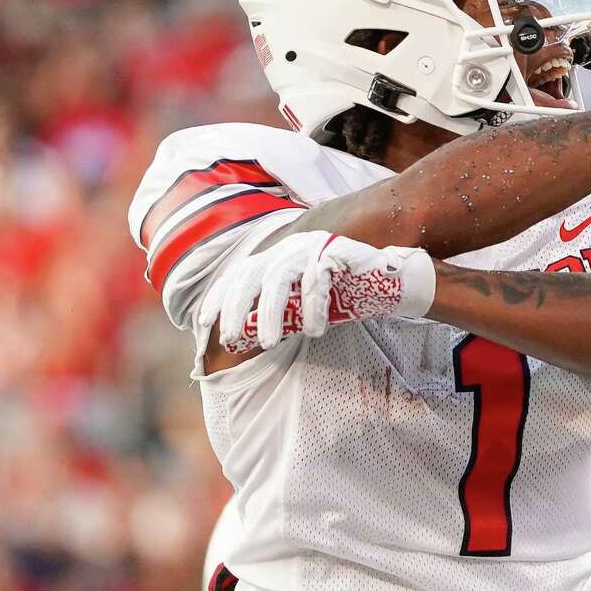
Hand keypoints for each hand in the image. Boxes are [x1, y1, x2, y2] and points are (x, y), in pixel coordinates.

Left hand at [198, 231, 435, 350]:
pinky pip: (316, 280)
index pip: (239, 274)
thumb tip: (242, 337)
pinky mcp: (333, 250)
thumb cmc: (344, 296)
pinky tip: (315, 331)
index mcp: (278, 257)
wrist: (387, 280)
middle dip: (237, 308)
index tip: (203, 324)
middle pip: (251, 274)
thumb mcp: (302, 306)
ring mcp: (311, 246)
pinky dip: (313, 308)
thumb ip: (277, 313)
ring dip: (272, 314)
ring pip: (279, 278)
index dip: (219, 298)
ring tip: (270, 344)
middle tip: (231, 339)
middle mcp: (289, 248)